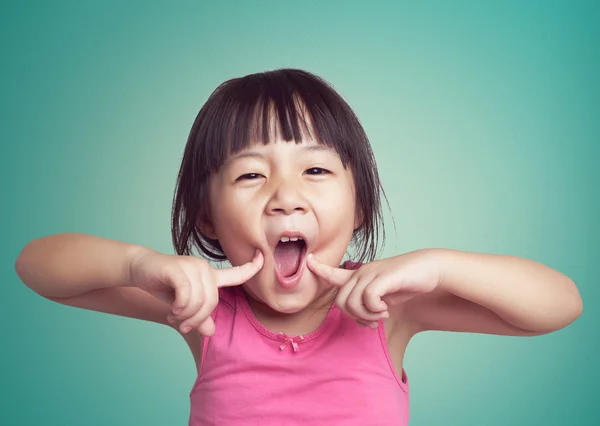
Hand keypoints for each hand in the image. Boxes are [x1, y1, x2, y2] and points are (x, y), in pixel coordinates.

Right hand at [129, 249, 263, 335]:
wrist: (140, 269)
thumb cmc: (164, 286)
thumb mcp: (183, 305)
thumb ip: (199, 315)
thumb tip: (211, 332)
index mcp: (211, 276)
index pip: (237, 272)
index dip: (252, 266)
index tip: (262, 255)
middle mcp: (205, 269)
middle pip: (212, 301)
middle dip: (198, 318)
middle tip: (184, 326)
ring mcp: (192, 266)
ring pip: (199, 300)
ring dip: (186, 315)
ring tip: (175, 317)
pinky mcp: (179, 268)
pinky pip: (187, 294)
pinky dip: (180, 306)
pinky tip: (172, 310)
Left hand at [306, 250, 440, 327]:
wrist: (429, 270)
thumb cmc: (405, 283)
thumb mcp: (384, 295)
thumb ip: (369, 306)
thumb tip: (361, 322)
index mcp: (360, 275)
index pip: (333, 272)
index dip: (319, 269)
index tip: (308, 260)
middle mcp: (362, 272)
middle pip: (340, 301)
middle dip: (354, 316)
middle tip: (372, 319)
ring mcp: (371, 273)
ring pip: (351, 302)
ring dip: (366, 315)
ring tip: (381, 315)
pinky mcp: (382, 277)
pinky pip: (367, 299)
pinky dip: (374, 310)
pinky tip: (385, 310)